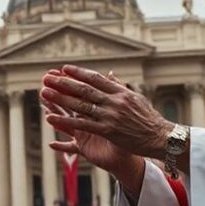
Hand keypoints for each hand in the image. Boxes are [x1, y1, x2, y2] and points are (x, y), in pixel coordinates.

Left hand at [41, 65, 172, 159]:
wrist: (160, 137)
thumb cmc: (149, 119)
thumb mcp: (136, 98)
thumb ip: (120, 87)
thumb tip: (109, 74)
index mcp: (120, 92)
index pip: (95, 79)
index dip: (78, 73)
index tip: (64, 68)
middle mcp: (114, 101)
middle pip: (84, 89)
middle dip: (63, 82)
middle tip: (47, 77)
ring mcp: (110, 115)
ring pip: (80, 105)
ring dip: (60, 99)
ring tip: (44, 92)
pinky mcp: (108, 130)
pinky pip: (82, 125)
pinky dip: (65, 121)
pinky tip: (51, 118)